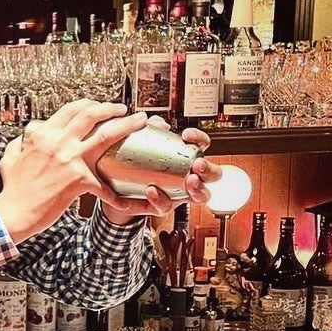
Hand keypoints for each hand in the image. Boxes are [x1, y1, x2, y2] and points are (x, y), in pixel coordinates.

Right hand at [0, 100, 149, 243]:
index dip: (89, 104)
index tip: (99, 106)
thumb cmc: (13, 188)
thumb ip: (19, 144)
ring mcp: (70, 160)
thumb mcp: (10, 158)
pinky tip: (125, 200)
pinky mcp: (79, 180)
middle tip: (122, 109)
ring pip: (106, 136)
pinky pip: (104, 185)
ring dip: (126, 126)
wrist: (14, 211)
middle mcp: (58, 142)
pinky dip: (115, 194)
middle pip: (91, 114)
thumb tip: (22, 140)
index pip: (71, 109)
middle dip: (111, 108)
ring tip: (137, 123)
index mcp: (43, 135)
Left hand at [99, 116, 222, 223]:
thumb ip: (152, 131)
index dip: (200, 139)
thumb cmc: (136, 164)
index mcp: (186, 157)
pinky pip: (167, 206)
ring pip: (202, 195)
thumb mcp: (143, 142)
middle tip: (197, 164)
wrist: (117, 188)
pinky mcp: (164, 206)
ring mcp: (180, 193)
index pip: (202, 145)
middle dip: (208, 169)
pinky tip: (152, 191)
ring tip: (189, 181)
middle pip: (214, 174)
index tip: (187, 135)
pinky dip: (160, 200)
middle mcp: (189, 176)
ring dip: (198, 188)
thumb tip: (159, 124)